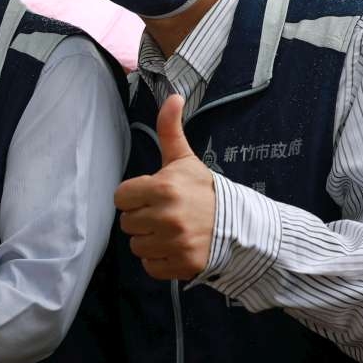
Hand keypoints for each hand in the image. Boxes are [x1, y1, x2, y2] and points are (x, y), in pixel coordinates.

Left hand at [114, 94, 215, 280]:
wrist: (241, 225)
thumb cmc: (206, 191)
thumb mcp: (185, 160)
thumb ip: (170, 130)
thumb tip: (173, 96)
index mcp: (163, 188)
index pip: (121, 197)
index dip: (134, 196)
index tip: (152, 196)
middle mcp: (167, 217)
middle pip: (127, 223)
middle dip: (142, 218)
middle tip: (164, 213)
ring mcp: (174, 243)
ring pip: (136, 246)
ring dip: (150, 240)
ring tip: (170, 231)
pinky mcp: (181, 265)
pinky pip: (150, 266)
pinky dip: (159, 260)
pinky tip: (175, 247)